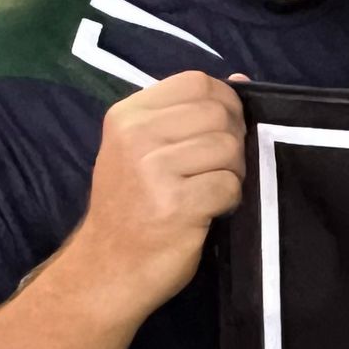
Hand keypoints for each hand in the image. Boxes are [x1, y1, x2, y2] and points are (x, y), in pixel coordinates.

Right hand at [66, 71, 246, 317]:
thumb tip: (240, 80)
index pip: (196, 82)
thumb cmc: (131, 208)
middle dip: (232, 140)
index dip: (224, 102)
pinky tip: (209, 211)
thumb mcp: (143, 150)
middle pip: (218, 113)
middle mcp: (136, 136)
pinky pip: (229, 184)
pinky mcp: (175, 204)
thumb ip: (186, 114)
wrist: (107, 269)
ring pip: (228, 147)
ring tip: (211, 190)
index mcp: (127, 115)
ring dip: (233, 172)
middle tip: (218, 168)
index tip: (220, 130)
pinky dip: (229, 199)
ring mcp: (153, 170)